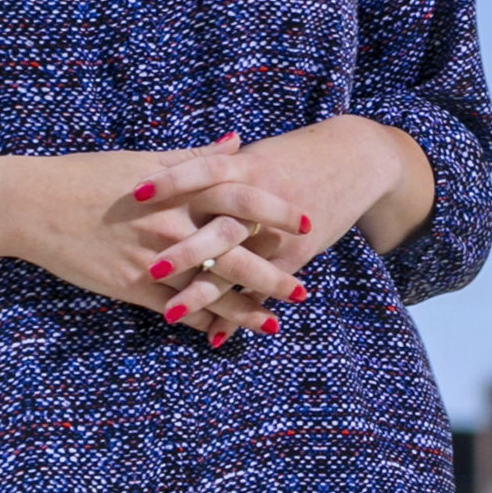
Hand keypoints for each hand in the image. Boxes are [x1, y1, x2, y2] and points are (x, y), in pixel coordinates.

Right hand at [4, 139, 309, 344]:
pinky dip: (200, 323)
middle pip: (235, 253)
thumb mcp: (144, 158)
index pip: (242, 199)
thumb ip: (196, 156)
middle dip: (273, 275)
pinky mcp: (130, 286)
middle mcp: (171, 226)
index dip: (277, 212)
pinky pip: (174, 310)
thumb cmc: (88, 175)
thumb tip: (239, 142)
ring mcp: (152, 260)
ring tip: (274, 324)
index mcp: (179, 190)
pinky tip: (222, 335)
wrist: (32, 204)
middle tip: (304, 289)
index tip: (306, 222)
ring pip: (209, 290)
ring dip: (244, 310)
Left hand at [131, 118, 428, 335]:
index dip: (171, 182)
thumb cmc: (295, 156)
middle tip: (152, 269)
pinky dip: (237, 314)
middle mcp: (261, 203)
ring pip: (237, 268)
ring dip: (204, 294)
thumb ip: (211, 160)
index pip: (203, 171)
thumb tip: (159, 169)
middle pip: (219, 228)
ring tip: (170, 315)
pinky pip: (260, 289)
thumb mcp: (254, 155)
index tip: (135, 193)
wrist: (355, 159)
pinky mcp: (294, 254)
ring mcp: (277, 233)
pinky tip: (213, 338)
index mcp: (247, 169)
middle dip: (187, 251)